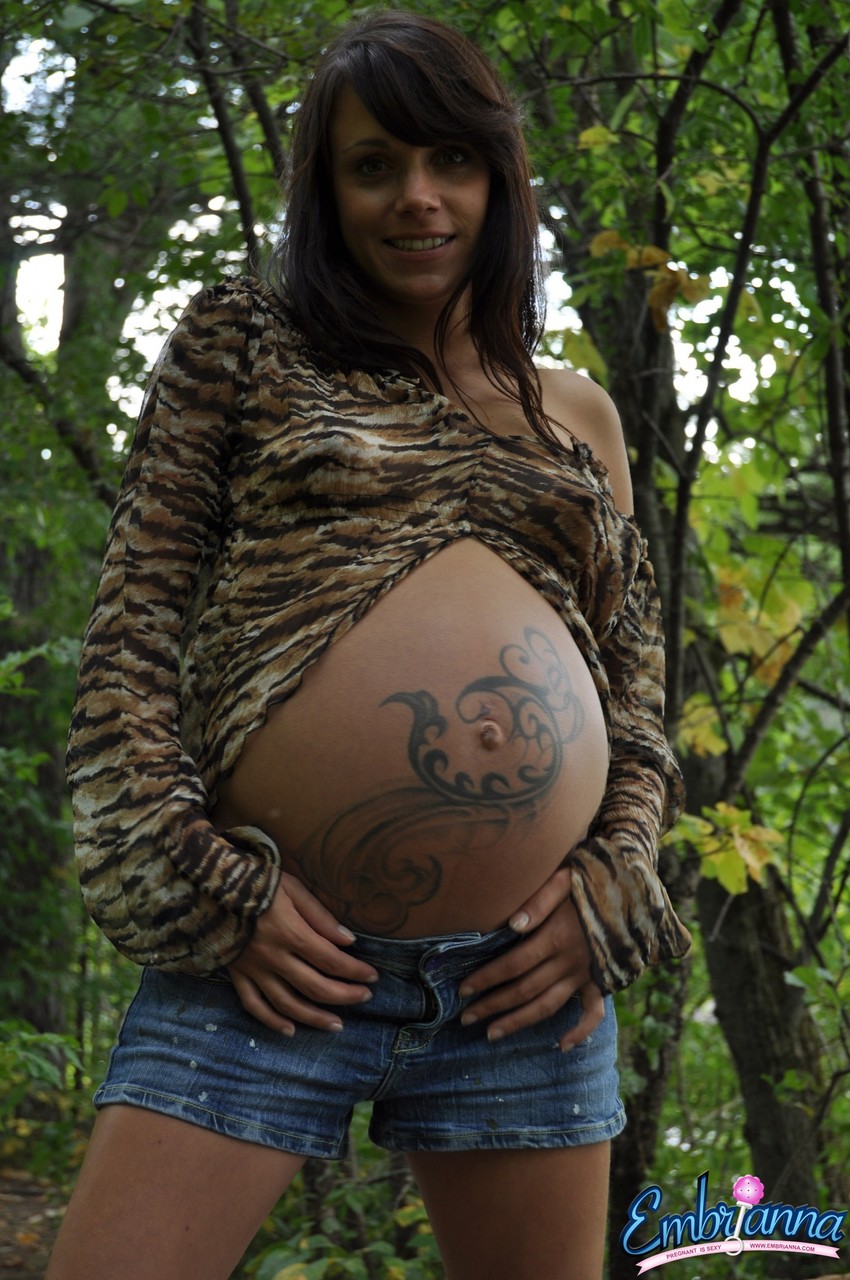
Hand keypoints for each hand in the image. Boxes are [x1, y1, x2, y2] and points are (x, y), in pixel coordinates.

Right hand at [228, 872, 378, 1034]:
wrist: (210, 886)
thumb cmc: (257, 882)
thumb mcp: (292, 888)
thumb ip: (320, 916)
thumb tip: (349, 941)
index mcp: (289, 932)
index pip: (331, 960)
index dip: (355, 971)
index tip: (372, 976)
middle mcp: (273, 957)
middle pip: (315, 987)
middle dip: (345, 995)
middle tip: (364, 997)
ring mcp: (253, 969)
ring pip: (287, 1004)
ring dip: (314, 1018)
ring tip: (337, 1025)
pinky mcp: (237, 975)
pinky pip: (254, 1005)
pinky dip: (272, 1022)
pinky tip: (291, 1030)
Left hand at [458, 866, 603, 1050]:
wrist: (634, 890)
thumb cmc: (592, 881)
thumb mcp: (564, 880)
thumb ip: (538, 901)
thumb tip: (512, 925)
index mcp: (557, 937)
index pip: (513, 964)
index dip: (486, 978)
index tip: (463, 989)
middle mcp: (570, 961)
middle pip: (525, 990)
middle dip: (493, 1005)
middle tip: (466, 1018)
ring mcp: (586, 974)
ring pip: (548, 1005)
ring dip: (519, 1022)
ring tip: (493, 1034)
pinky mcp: (601, 980)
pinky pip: (594, 1012)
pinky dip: (581, 1031)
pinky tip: (563, 1046)